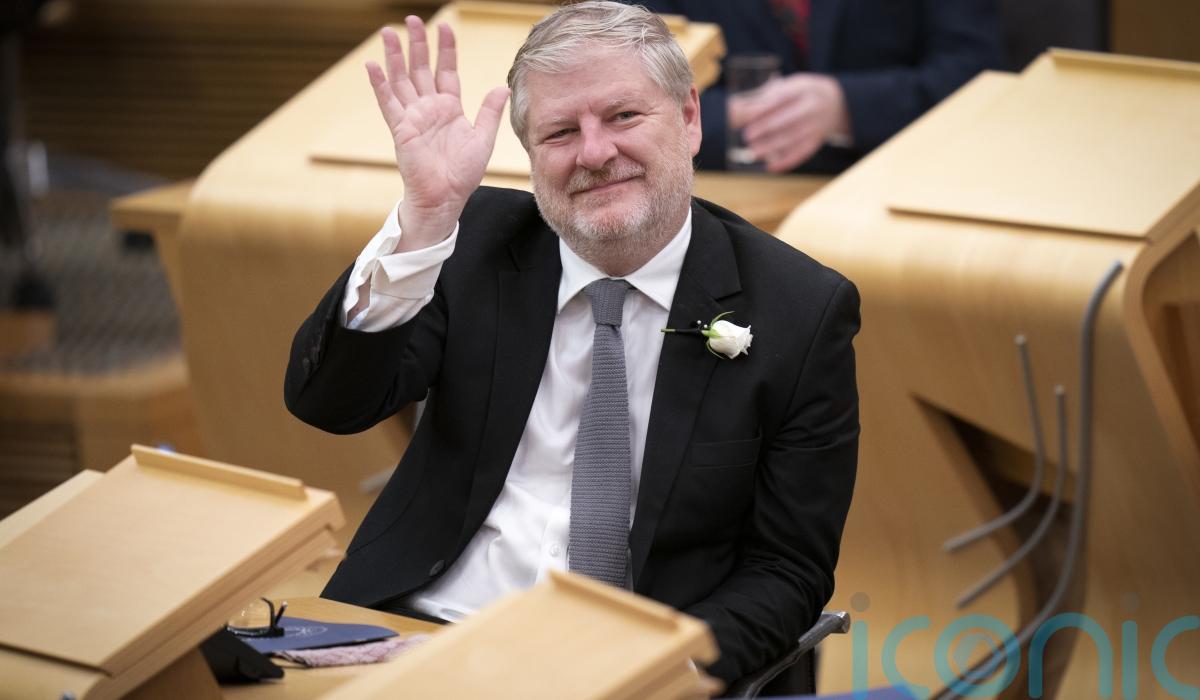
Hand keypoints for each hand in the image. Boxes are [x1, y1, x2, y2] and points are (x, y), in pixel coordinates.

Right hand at [366, 17, 509, 249]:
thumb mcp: (483, 139)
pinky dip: (380, 84)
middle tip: (413, 20)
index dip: (446, 49)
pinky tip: (372, 65)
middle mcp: (429, 108)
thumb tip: (502, 86)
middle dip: (417, 44)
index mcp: (450, 108)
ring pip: (402, 79)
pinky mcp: (401, 129)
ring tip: (389, 32)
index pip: (447, 71)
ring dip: (395, 56)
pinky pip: (388, 103)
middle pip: (421, 68)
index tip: (445, 28)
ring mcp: (413, 117)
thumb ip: (490, 112)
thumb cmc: (463, 174)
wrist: (445, 198)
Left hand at [727, 73, 849, 173]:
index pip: (781, 97)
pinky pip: (802, 152)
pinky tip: (771, 167)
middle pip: (787, 118)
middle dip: (765, 128)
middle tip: (747, 136)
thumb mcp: (794, 83)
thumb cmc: (806, 92)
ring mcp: (817, 124)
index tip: (746, 115)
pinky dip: (786, 161)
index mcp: (804, 88)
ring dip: (771, 147)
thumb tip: (743, 106)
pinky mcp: (818, 140)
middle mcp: (813, 106)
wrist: (839, 103)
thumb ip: (772, 92)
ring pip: (792, 138)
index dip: (763, 108)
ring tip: (753, 152)